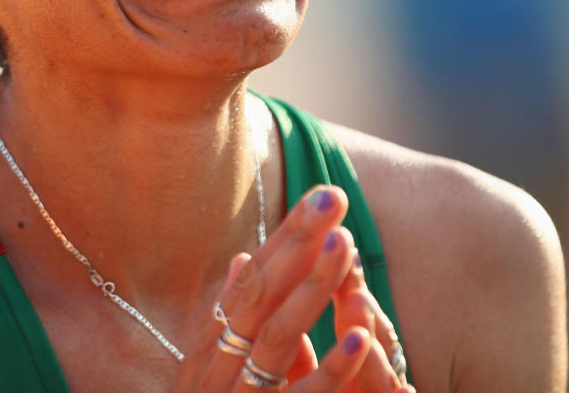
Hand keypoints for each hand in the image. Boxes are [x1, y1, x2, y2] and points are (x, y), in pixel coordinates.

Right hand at [170, 185, 412, 391]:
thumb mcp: (212, 373)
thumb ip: (229, 322)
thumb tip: (240, 259)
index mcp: (211, 349)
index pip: (252, 280)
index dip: (289, 236)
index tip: (324, 196)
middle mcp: (217, 368)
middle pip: (260, 295)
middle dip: (299, 243)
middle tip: (334, 197)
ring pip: (277, 337)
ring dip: (313, 289)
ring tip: (345, 246)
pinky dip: (331, 367)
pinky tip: (358, 333)